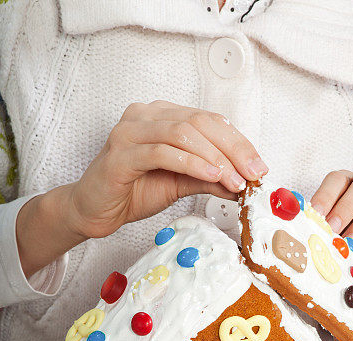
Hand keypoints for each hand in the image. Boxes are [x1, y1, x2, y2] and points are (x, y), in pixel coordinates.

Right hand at [17, 101, 267, 274]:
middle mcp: (145, 115)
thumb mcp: (180, 184)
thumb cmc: (133, 192)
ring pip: (183, 133)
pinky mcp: (121, 153)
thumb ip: (209, 179)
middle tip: (253, 174)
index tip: (259, 167)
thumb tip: (243, 183)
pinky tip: (211, 177)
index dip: (238, 143)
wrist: (93, 211)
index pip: (209, 121)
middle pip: (200, 122)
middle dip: (232, 149)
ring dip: (215, 158)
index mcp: (162, 116)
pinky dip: (192, 164)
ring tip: (234, 181)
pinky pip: (163, 153)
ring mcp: (131, 131)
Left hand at [311, 170, 352, 256]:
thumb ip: (313, 224)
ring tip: (350, 244)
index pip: (337, 179)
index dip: (326, 195)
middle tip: (333, 229)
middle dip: (349, 206)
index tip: (315, 215)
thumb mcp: (320, 230)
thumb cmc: (331, 239)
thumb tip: (296, 221)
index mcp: (344, 184)